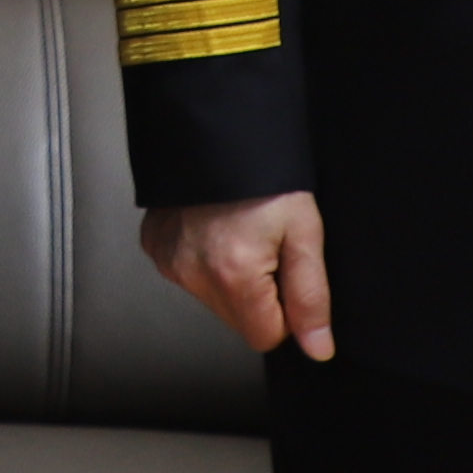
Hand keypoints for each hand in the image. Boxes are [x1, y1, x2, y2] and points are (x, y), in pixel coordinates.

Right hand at [141, 188, 337, 362]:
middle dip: (256, 294)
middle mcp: (193, 274)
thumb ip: (310, 296)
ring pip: (211, 298)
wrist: (220, 123)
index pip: (266, 337)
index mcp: (234, 275)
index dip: (284, 311)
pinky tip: (214, 226)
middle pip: (237, 319)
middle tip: (264, 245)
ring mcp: (168, 259)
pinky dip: (202, 258)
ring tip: (239, 230)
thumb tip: (318, 349)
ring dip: (228, 277)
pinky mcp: (154, 243)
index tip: (285, 270)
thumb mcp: (305, 231)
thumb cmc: (267, 172)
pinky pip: (186, 272)